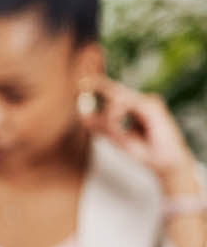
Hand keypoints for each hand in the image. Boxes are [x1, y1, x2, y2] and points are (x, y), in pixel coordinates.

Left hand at [80, 77, 199, 192]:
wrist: (166, 163)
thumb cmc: (144, 151)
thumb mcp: (116, 138)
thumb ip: (101, 126)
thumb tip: (82, 115)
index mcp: (134, 107)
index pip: (114, 92)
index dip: (98, 85)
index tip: (81, 83)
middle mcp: (141, 101)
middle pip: (115, 90)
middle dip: (98, 86)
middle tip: (81, 83)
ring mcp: (148, 101)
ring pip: (117, 98)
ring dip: (108, 118)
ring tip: (113, 133)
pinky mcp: (152, 106)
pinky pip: (125, 104)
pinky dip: (115, 117)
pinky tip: (117, 129)